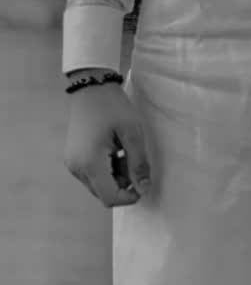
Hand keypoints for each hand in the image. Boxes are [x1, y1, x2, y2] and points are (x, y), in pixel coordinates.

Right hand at [64, 84, 151, 208]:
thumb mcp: (132, 132)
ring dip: (115, 176)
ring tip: (124, 151)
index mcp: (90, 163)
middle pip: (103, 193)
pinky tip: (114, 149)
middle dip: (123, 184)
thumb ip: (138, 163)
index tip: (143, 181)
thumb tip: (144, 189)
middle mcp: (77, 168)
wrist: (90, 86)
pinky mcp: (73, 157)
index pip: (110, 197)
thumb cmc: (113, 106)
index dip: (129, 196)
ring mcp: (72, 163)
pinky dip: (105, 169)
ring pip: (98, 185)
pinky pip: (91, 174)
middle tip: (134, 160)